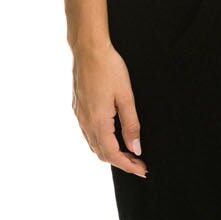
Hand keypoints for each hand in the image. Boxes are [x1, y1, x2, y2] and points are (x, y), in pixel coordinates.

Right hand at [70, 38, 147, 176]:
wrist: (88, 49)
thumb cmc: (108, 68)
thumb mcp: (126, 97)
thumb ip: (131, 124)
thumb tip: (136, 147)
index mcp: (98, 121)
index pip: (113, 154)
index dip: (128, 165)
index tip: (142, 170)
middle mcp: (85, 121)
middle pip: (102, 153)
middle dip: (121, 162)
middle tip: (139, 164)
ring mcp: (79, 115)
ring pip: (94, 144)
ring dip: (111, 153)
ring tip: (129, 153)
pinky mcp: (78, 108)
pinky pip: (88, 133)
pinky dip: (101, 142)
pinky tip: (112, 137)